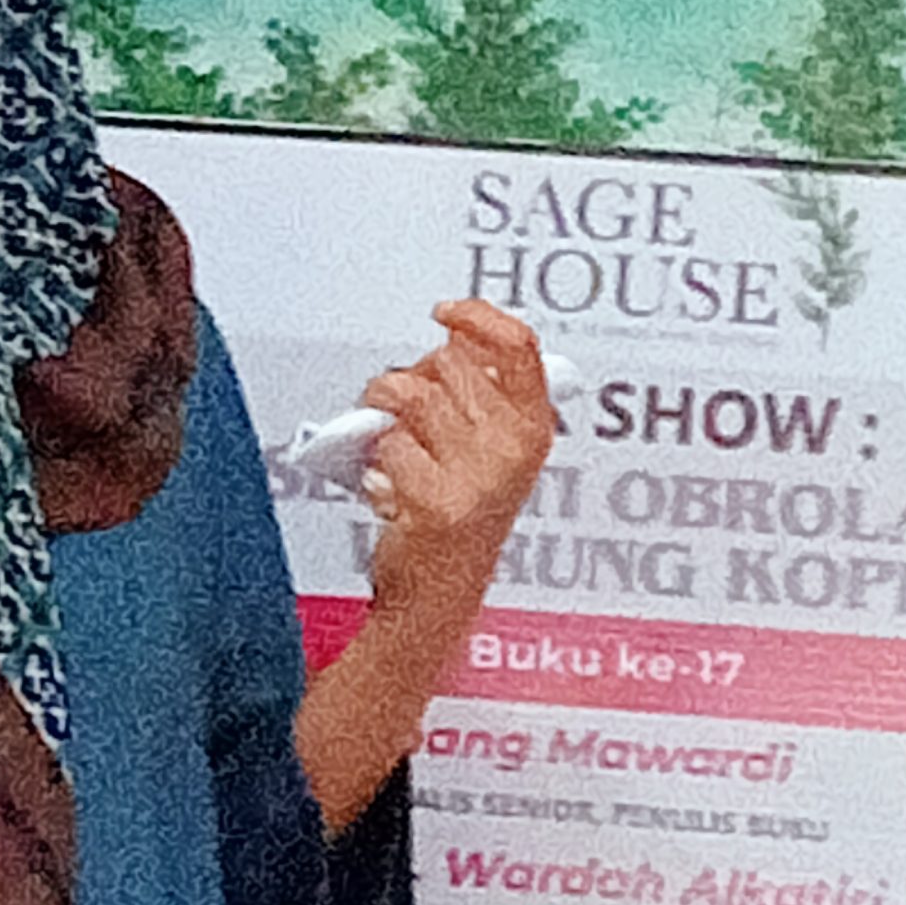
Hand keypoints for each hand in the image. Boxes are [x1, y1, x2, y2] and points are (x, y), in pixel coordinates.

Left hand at [358, 301, 553, 619]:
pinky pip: (385, 442)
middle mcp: (514, 448)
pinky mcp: (439, 502)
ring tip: (386, 442)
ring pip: (408, 394)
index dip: (479, 317)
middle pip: (445, 363)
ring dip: (380, 410)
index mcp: (533, 427)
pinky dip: (373, 460)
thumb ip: (474, 392)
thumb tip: (441, 342)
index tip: (446, 313)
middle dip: (409, 375)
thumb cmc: (454, 512)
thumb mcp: (485, 447)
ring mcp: (479, 476)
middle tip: (400, 414)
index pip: (519, 346)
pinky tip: (388, 487)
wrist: (438, 591)